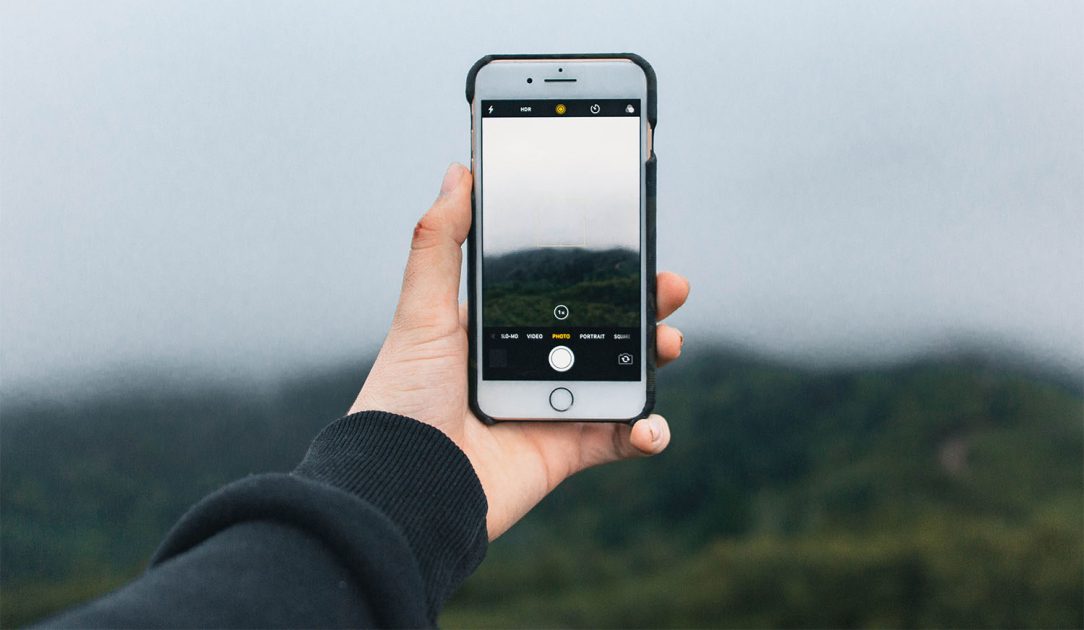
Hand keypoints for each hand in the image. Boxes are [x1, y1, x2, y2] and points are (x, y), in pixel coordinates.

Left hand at [350, 163, 689, 539]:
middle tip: (671, 287)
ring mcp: (550, 406)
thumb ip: (440, 243)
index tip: (631, 243)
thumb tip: (457, 173)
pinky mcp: (564, 452)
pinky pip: (619, 438)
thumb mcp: (421, 311)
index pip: (559, 290)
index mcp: (499, 328)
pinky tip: (649, 422)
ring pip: (619, 374)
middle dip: (643, 306)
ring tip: (669, 343)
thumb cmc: (403, 398)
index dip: (599, 269)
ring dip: (653, 357)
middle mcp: (529, 363)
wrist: (404, 484)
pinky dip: (646, 431)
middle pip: (601, 327)